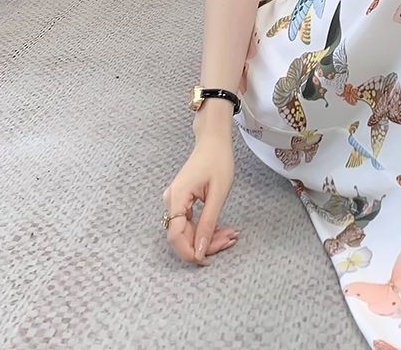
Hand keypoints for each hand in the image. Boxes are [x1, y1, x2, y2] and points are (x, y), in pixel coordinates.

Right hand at [162, 117, 237, 265]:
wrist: (213, 141)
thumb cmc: (218, 160)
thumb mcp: (218, 193)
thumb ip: (209, 222)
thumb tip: (201, 251)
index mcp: (176, 198)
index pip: (175, 236)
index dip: (190, 252)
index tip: (209, 260)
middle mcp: (170, 202)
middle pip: (182, 235)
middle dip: (206, 243)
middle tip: (230, 239)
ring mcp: (175, 202)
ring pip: (188, 231)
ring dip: (208, 236)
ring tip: (230, 234)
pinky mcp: (181, 202)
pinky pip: (191, 222)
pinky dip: (206, 227)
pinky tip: (222, 228)